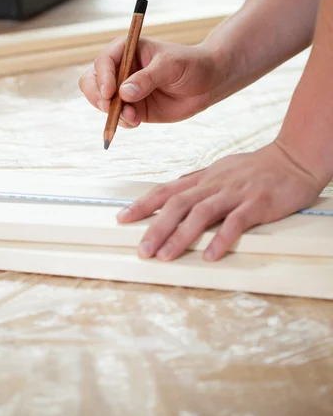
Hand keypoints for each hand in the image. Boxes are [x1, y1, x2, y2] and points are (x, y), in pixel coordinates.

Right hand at [79, 38, 219, 127]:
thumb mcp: (170, 66)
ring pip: (101, 102)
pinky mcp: (133, 108)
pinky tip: (136, 121)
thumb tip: (124, 93)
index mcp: (126, 50)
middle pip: (92, 81)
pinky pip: (117, 117)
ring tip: (132, 117)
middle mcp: (121, 69)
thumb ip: (147, 79)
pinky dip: (122, 122)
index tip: (111, 92)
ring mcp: (125, 90)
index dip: (103, 77)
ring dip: (111, 112)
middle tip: (109, 108)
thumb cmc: (190, 64)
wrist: (207, 83)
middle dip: (96, 96)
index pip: (104, 62)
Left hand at [117, 141, 322, 260]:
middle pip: (177, 204)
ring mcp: (235, 193)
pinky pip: (236, 222)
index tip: (121, 219)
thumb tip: (174, 189)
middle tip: (141, 250)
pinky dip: (221, 239)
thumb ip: (198, 182)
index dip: (142, 204)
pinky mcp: (257, 203)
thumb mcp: (221, 170)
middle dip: (155, 227)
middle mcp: (214, 184)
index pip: (166, 190)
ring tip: (164, 256)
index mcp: (203, 178)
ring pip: (201, 213)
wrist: (293, 159)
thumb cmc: (256, 168)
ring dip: (180, 236)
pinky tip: (210, 256)